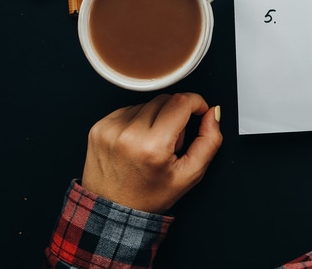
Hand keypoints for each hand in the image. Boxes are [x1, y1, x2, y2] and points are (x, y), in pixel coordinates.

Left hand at [81, 92, 222, 213]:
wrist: (113, 210)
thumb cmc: (150, 195)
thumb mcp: (190, 175)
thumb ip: (209, 141)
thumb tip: (212, 112)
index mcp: (153, 146)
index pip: (182, 102)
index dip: (197, 103)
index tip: (199, 111)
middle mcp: (129, 134)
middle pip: (165, 100)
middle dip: (176, 114)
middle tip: (172, 140)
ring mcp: (110, 129)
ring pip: (147, 103)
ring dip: (156, 117)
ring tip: (152, 144)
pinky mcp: (99, 127)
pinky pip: (128, 110)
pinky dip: (137, 121)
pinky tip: (136, 141)